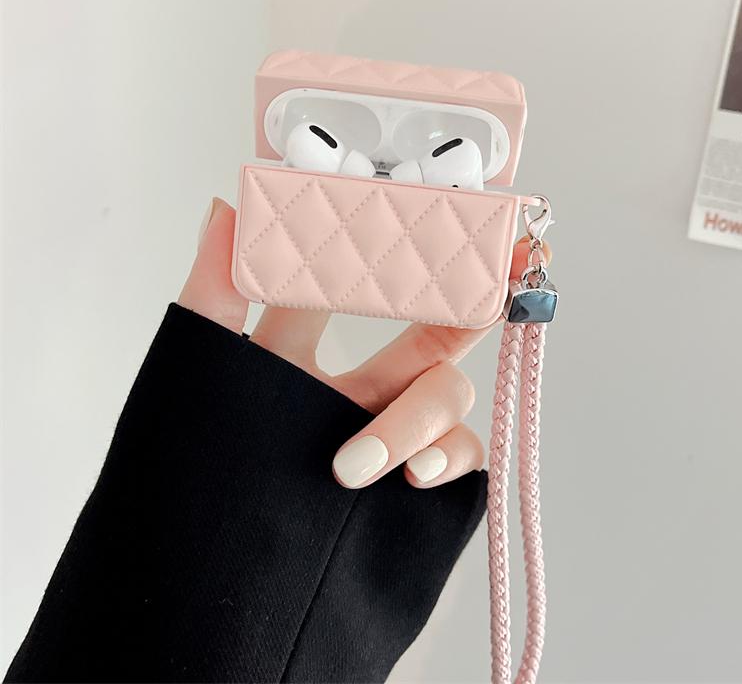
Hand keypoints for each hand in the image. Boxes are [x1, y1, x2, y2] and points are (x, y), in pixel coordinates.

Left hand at [179, 198, 549, 489]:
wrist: (205, 592)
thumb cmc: (197, 481)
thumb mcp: (199, 378)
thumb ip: (213, 294)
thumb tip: (230, 205)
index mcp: (306, 360)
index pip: (364, 292)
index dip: (403, 254)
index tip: (443, 218)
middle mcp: (358, 394)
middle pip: (433, 335)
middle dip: (465, 309)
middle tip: (490, 288)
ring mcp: (392, 443)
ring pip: (450, 395)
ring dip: (418, 418)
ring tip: (355, 463)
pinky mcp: (416, 495)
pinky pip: (465, 459)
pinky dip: (447, 460)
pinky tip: (411, 479)